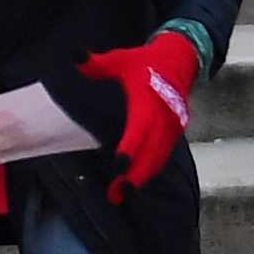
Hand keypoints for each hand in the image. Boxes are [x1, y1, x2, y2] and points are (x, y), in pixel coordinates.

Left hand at [69, 30, 201, 195]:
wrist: (180, 60)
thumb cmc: (145, 62)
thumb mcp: (120, 60)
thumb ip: (97, 64)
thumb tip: (74, 57)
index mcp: (148, 100)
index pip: (139, 128)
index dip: (130, 148)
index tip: (118, 165)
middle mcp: (163, 117)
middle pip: (151, 152)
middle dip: (135, 175)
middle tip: (117, 194)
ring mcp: (172, 127)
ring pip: (159, 159)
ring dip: (142, 178)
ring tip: (121, 195)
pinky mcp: (175, 133)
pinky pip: (163, 156)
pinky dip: (150, 171)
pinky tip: (135, 183)